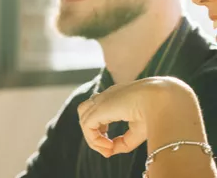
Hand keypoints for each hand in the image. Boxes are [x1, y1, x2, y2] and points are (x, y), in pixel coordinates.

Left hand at [78, 76, 197, 157]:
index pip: (99, 109)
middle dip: (94, 133)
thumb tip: (109, 151)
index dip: (100, 129)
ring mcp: (102, 100)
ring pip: (84, 117)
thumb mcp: (138, 131)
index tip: (112, 146)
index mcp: (118, 97)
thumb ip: (123, 142)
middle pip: (87, 112)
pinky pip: (87, 125)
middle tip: (108, 148)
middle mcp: (108, 96)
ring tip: (107, 148)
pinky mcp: (99, 107)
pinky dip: (94, 139)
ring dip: (92, 136)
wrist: (165, 101)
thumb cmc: (157, 113)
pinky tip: (109, 146)